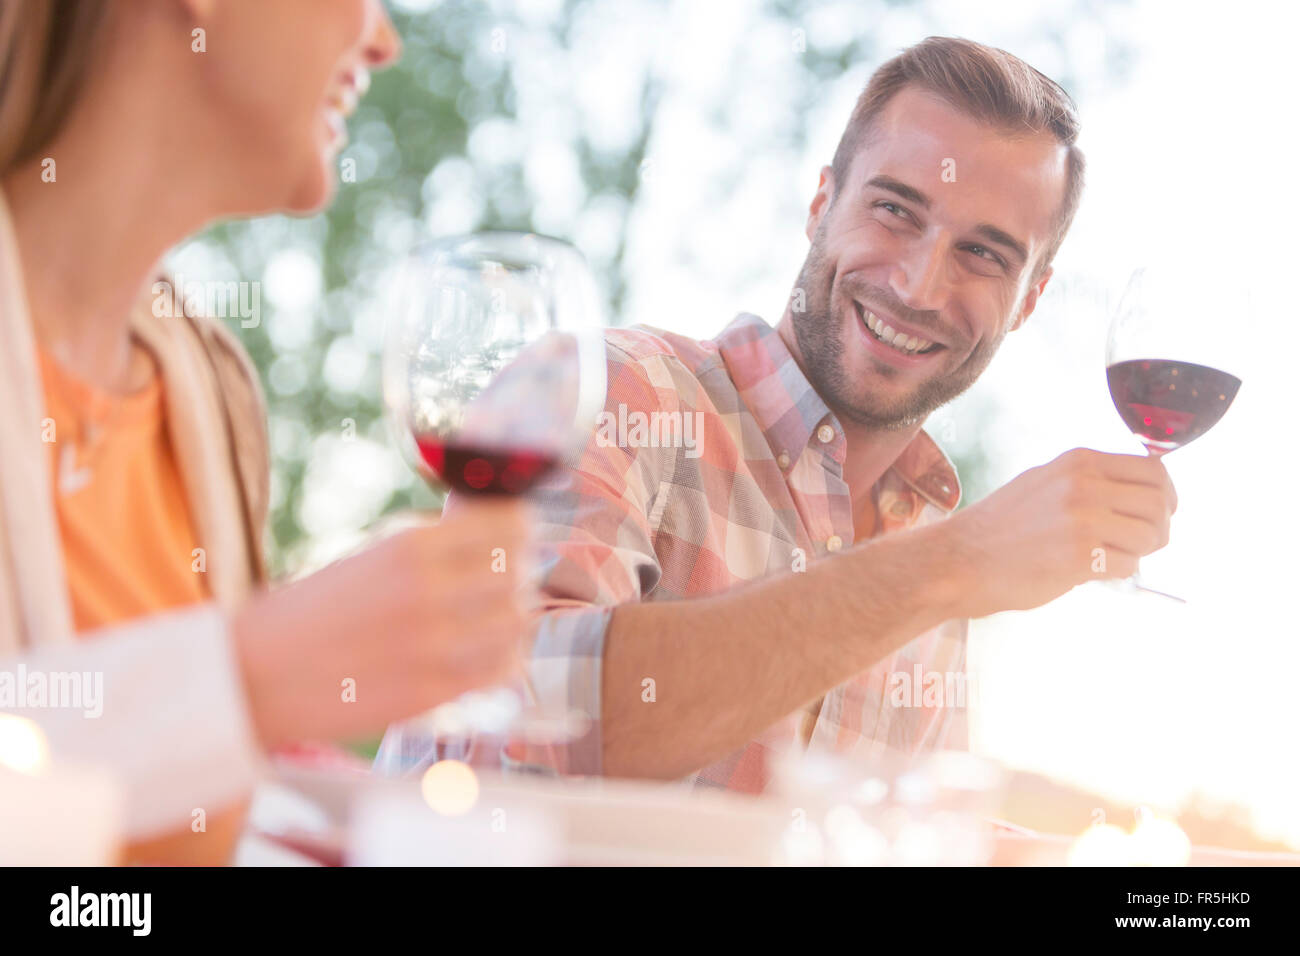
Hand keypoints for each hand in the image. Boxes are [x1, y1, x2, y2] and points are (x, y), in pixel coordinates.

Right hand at [231, 498, 532, 749]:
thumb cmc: (307, 614)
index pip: (509, 524)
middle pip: (520, 573)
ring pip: (519, 622)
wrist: (251, 679)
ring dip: (513, 619)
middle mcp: (427, 591)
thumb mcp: (369, 556)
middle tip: (502, 582)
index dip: (520, 529)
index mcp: (409, 546)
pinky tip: (485, 656)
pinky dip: (504, 660)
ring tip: (493, 620)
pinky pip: (501, 670)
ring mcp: (433, 646)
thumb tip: (490, 529)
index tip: (515, 537)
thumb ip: (432, 546)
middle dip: (518, 575)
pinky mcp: (431, 693)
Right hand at [945, 448, 1176, 617]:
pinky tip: (1091, 571)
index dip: (1165, 494)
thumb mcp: (1044, 482)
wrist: (959, 560)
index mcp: (1078, 462)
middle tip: (1142, 543)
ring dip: (1140, 552)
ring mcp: (1082, 519)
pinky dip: (1118, 572)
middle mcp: (1084, 484)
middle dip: (1160, 527)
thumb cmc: (1000, 528)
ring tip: (1112, 558)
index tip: (1159, 512)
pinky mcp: (1080, 555)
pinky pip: (1129, 564)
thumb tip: (1137, 489)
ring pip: (1150, 534)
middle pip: (1159, 501)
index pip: (1152, 468)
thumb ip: (1089, 480)